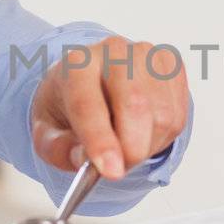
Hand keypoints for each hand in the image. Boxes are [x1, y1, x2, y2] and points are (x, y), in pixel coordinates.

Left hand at [30, 36, 189, 179]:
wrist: (91, 78)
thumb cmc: (69, 103)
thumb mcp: (47, 131)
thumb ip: (58, 149)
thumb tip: (84, 160)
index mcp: (76, 64)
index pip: (88, 103)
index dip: (101, 141)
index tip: (111, 171)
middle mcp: (114, 52)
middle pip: (135, 104)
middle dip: (131, 149)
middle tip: (120, 170)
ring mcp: (147, 56)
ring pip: (162, 116)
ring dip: (147, 146)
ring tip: (125, 146)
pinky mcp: (170, 67)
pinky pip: (177, 116)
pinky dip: (161, 138)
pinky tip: (142, 132)